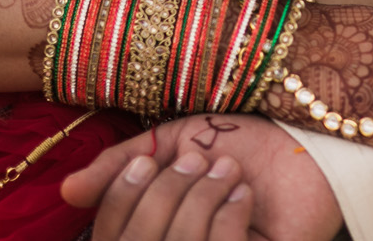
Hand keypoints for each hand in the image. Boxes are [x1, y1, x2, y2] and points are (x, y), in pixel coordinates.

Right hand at [63, 114, 341, 240]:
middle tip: (202, 162)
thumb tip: (67, 191)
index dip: (122, 198)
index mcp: (154, 230)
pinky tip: (246, 195)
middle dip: (167, 193)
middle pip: (139, 240)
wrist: (305, 141)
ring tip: (229, 173)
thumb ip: (121, 165)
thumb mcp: (173, 144)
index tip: (153, 163)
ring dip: (201, 200)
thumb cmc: (239, 141)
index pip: (111, 234)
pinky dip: (230, 215)